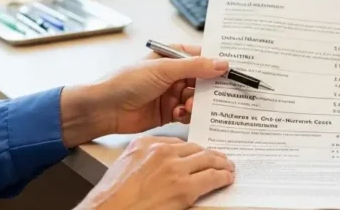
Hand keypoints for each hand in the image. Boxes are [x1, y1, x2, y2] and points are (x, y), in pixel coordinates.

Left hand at [60, 45, 229, 146]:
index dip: (219, 65)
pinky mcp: (168, 112)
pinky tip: (180, 113)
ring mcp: (172, 93)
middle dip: (210, 88)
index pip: (203, 57)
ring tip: (188, 106)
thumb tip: (223, 64)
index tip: (234, 73)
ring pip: (197, 98)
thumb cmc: (127, 81)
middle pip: (204, 80)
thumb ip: (195, 67)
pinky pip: (187, 113)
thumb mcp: (163, 70)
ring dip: (197, 103)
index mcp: (173, 56)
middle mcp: (175, 74)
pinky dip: (188, 114)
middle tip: (218, 96)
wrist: (103, 109)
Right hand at [77, 137, 234, 209]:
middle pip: (195, 148)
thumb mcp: (125, 165)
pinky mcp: (184, 187)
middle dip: (209, 153)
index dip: (191, 149)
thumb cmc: (111, 196)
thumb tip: (159, 165)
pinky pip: (211, 177)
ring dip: (221, 163)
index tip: (197, 152)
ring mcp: (175, 168)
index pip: (178, 142)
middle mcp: (162, 152)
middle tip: (219, 158)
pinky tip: (227, 178)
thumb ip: (144, 159)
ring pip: (208, 159)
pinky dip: (223, 177)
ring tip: (227, 166)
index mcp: (146, 143)